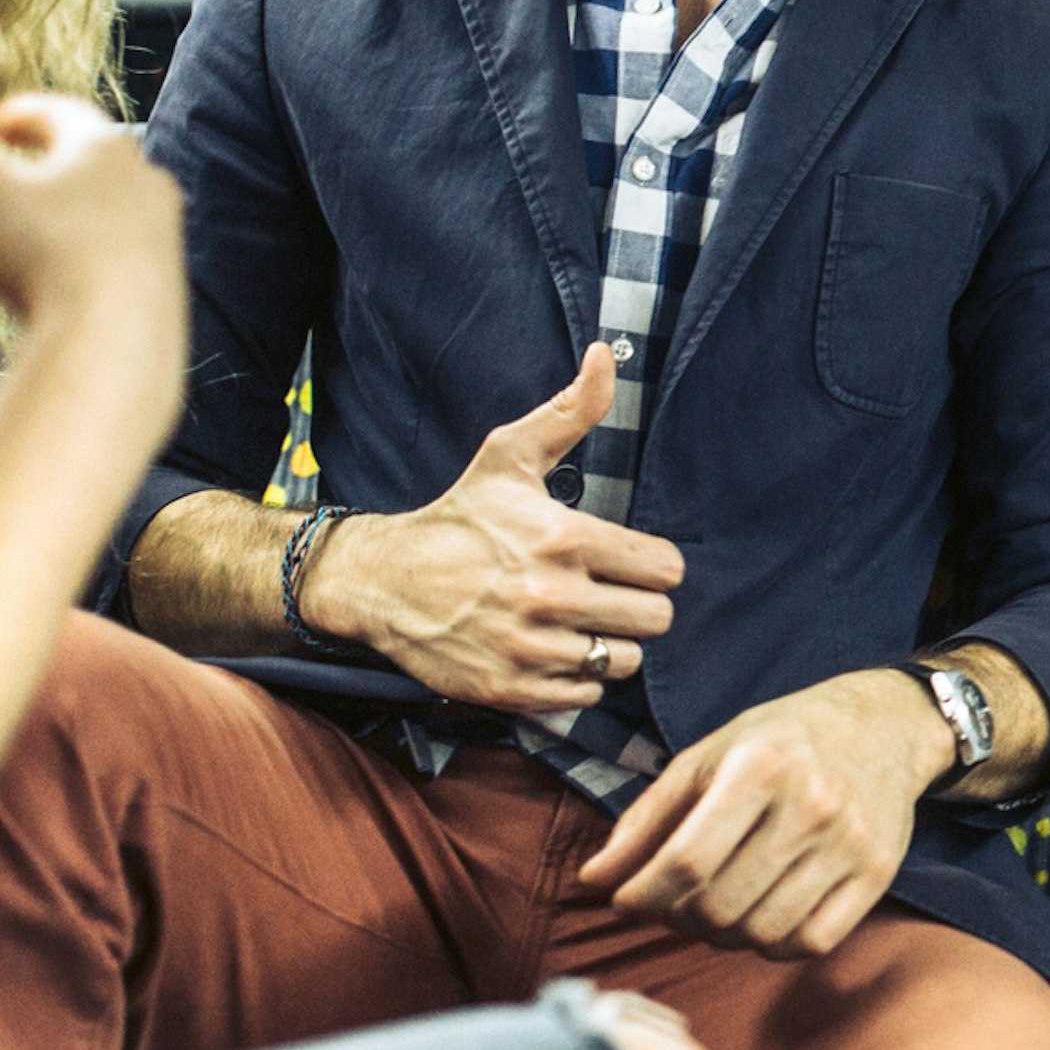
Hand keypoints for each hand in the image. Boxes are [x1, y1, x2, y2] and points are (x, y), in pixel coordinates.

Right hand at [0, 75, 180, 349]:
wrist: (113, 342)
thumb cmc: (45, 254)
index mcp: (104, 146)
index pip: (61, 112)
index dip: (23, 114)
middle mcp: (147, 180)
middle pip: (92, 155)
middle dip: (50, 157)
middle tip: (13, 165)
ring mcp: (165, 231)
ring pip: (113, 202)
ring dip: (74, 203)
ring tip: (36, 219)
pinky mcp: (168, 279)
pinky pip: (124, 250)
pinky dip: (93, 247)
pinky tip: (69, 271)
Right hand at [313, 345, 683, 711]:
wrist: (384, 581)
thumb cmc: (460, 517)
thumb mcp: (511, 456)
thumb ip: (572, 411)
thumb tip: (610, 353)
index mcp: (564, 538)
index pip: (666, 570)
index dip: (652, 565)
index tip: (627, 562)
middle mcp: (551, 596)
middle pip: (655, 621)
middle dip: (637, 606)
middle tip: (606, 594)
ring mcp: (530, 647)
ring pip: (624, 662)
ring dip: (608, 644)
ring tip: (578, 621)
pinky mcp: (511, 690)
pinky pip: (585, 695)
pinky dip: (575, 678)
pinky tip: (550, 648)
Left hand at [577, 671, 940, 954]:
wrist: (885, 725)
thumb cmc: (781, 740)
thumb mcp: (708, 755)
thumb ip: (648, 817)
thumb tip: (595, 880)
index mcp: (761, 766)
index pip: (687, 860)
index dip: (642, 894)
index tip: (623, 901)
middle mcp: (812, 805)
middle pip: (721, 905)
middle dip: (677, 918)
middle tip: (670, 904)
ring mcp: (850, 844)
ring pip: (762, 932)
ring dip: (721, 935)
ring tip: (714, 908)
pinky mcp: (878, 874)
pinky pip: (810, 942)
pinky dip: (772, 945)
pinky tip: (760, 917)